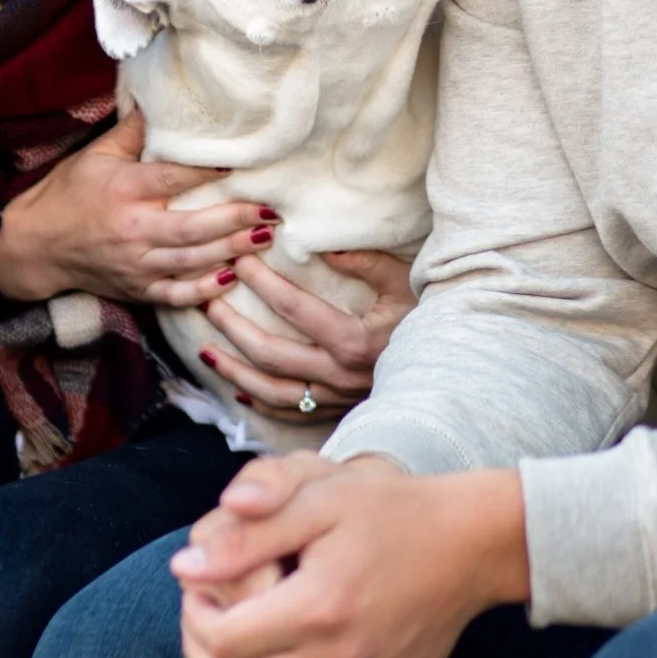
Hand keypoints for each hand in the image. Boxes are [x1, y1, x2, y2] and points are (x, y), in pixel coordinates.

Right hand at [0, 112, 276, 304]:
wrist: (36, 246)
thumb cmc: (67, 194)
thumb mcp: (95, 155)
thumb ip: (131, 131)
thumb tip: (160, 100)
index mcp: (124, 190)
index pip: (173, 179)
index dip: (207, 171)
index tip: (239, 164)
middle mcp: (133, 229)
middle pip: (192, 227)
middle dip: (235, 219)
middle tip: (270, 211)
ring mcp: (136, 264)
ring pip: (191, 261)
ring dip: (231, 251)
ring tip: (265, 239)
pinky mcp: (137, 289)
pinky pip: (176, 294)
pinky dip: (204, 291)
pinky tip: (232, 278)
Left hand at [172, 454, 528, 657]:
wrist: (470, 543)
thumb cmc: (392, 510)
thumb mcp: (320, 498)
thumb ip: (250, 533)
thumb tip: (184, 566)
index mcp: (318, 607)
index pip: (220, 641)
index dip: (195, 612)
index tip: (201, 583)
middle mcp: (340, 657)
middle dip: (209, 642)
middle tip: (215, 605)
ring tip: (248, 621)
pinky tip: (288, 637)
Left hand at [198, 252, 414, 419]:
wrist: (451, 369)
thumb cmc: (426, 319)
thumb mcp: (403, 283)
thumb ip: (365, 261)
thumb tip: (322, 243)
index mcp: (354, 340)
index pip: (293, 308)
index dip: (262, 283)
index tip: (239, 261)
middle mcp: (338, 374)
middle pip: (271, 354)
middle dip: (232, 327)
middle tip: (206, 301)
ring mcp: (335, 399)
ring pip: (271, 391)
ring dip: (234, 369)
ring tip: (205, 349)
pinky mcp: (336, 413)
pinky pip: (288, 414)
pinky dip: (258, 402)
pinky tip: (236, 387)